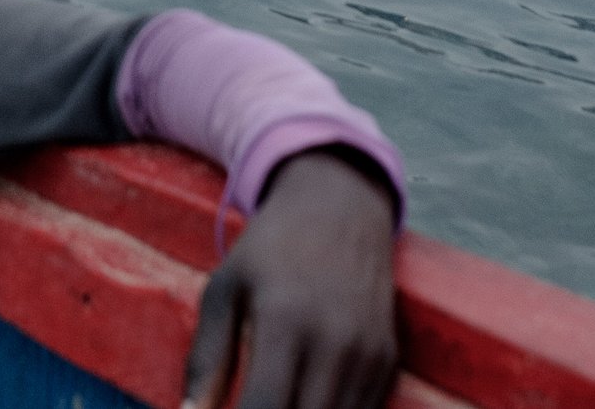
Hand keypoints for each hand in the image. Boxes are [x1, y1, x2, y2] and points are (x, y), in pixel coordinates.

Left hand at [181, 150, 397, 408]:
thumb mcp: (224, 289)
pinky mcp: (387, 360)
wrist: (340, 206)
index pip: (265, 407)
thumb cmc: (270, 248)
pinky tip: (302, 396)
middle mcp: (335, 343)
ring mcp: (368, 355)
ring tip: (274, 396)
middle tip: (252, 400)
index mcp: (286, 322)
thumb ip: (207, 358)